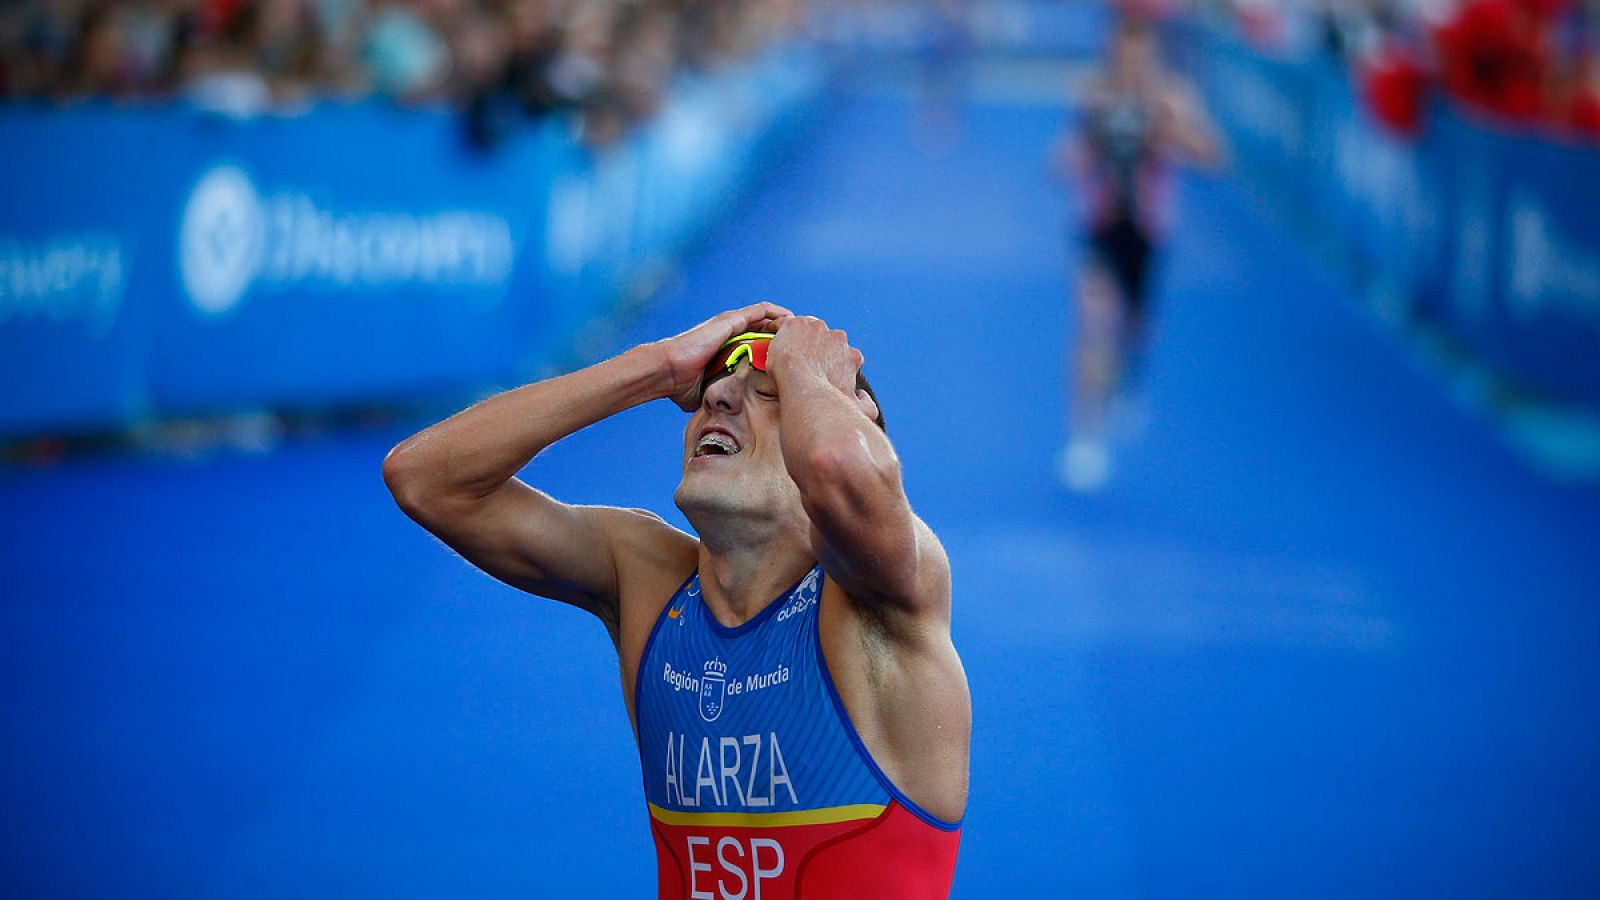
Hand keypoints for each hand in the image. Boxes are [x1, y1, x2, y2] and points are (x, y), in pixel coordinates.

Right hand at [653, 303, 791, 410]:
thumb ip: (720, 397)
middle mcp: (729, 331)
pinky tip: (790, 318)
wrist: (668, 371)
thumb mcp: (708, 391)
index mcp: (726, 345)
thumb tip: (726, 415)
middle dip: (784, 332)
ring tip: (802, 326)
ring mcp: (729, 323)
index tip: (791, 355)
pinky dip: (776, 313)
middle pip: (764, 326)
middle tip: (803, 341)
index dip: (774, 344)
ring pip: (765, 316)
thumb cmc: (681, 384)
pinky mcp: (730, 320)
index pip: (755, 340)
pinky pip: (760, 311)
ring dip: (783, 320)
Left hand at [767, 316, 864, 397]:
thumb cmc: (827, 402)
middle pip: (825, 339)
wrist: (804, 390)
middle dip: (814, 348)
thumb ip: (866, 405)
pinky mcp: (796, 324)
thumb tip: (864, 396)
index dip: (830, 362)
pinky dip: (776, 329)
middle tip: (799, 361)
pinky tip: (769, 340)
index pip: (843, 354)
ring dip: (798, 337)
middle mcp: (838, 338)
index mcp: (851, 355)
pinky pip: (783, 323)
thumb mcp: (855, 409)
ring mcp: (816, 328)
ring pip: (806, 329)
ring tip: (785, 351)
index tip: (819, 371)